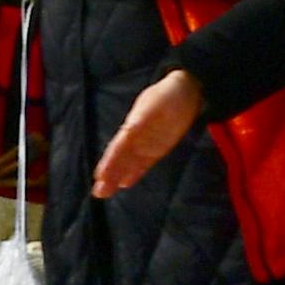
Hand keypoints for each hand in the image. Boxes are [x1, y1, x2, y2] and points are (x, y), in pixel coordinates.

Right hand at [96, 68, 202, 195]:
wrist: (187, 92)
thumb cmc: (168, 94)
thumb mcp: (156, 103)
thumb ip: (142, 117)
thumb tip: (129, 129)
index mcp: (132, 125)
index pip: (118, 147)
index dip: (109, 162)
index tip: (99, 176)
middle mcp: (136, 138)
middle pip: (120, 159)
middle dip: (109, 175)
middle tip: (98, 192)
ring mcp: (146, 144)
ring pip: (129, 164)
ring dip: (117, 178)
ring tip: (106, 192)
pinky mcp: (158, 149)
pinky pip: (143, 164)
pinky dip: (134, 173)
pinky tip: (125, 183)